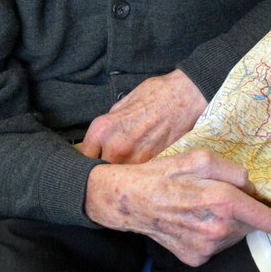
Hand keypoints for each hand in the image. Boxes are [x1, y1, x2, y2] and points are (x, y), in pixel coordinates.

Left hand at [79, 70, 206, 163]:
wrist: (187, 95)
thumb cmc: (157, 94)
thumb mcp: (122, 103)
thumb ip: (109, 126)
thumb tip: (101, 141)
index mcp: (102, 129)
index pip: (83, 158)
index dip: (86, 161)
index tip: (91, 162)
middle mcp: (115, 147)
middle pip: (99, 171)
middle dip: (103, 170)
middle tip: (109, 169)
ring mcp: (135, 158)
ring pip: (119, 177)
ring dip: (121, 175)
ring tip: (127, 172)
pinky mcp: (153, 164)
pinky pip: (138, 175)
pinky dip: (139, 175)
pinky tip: (143, 169)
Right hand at [85, 150, 270, 266]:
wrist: (130, 200)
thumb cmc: (166, 173)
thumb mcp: (203, 158)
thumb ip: (235, 171)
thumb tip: (252, 185)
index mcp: (223, 203)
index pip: (268, 220)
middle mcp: (217, 230)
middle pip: (252, 225)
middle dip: (250, 211)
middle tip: (233, 196)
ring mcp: (205, 248)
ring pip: (235, 235)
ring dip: (232, 221)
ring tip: (209, 205)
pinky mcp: (194, 257)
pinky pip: (217, 245)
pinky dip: (215, 232)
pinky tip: (198, 218)